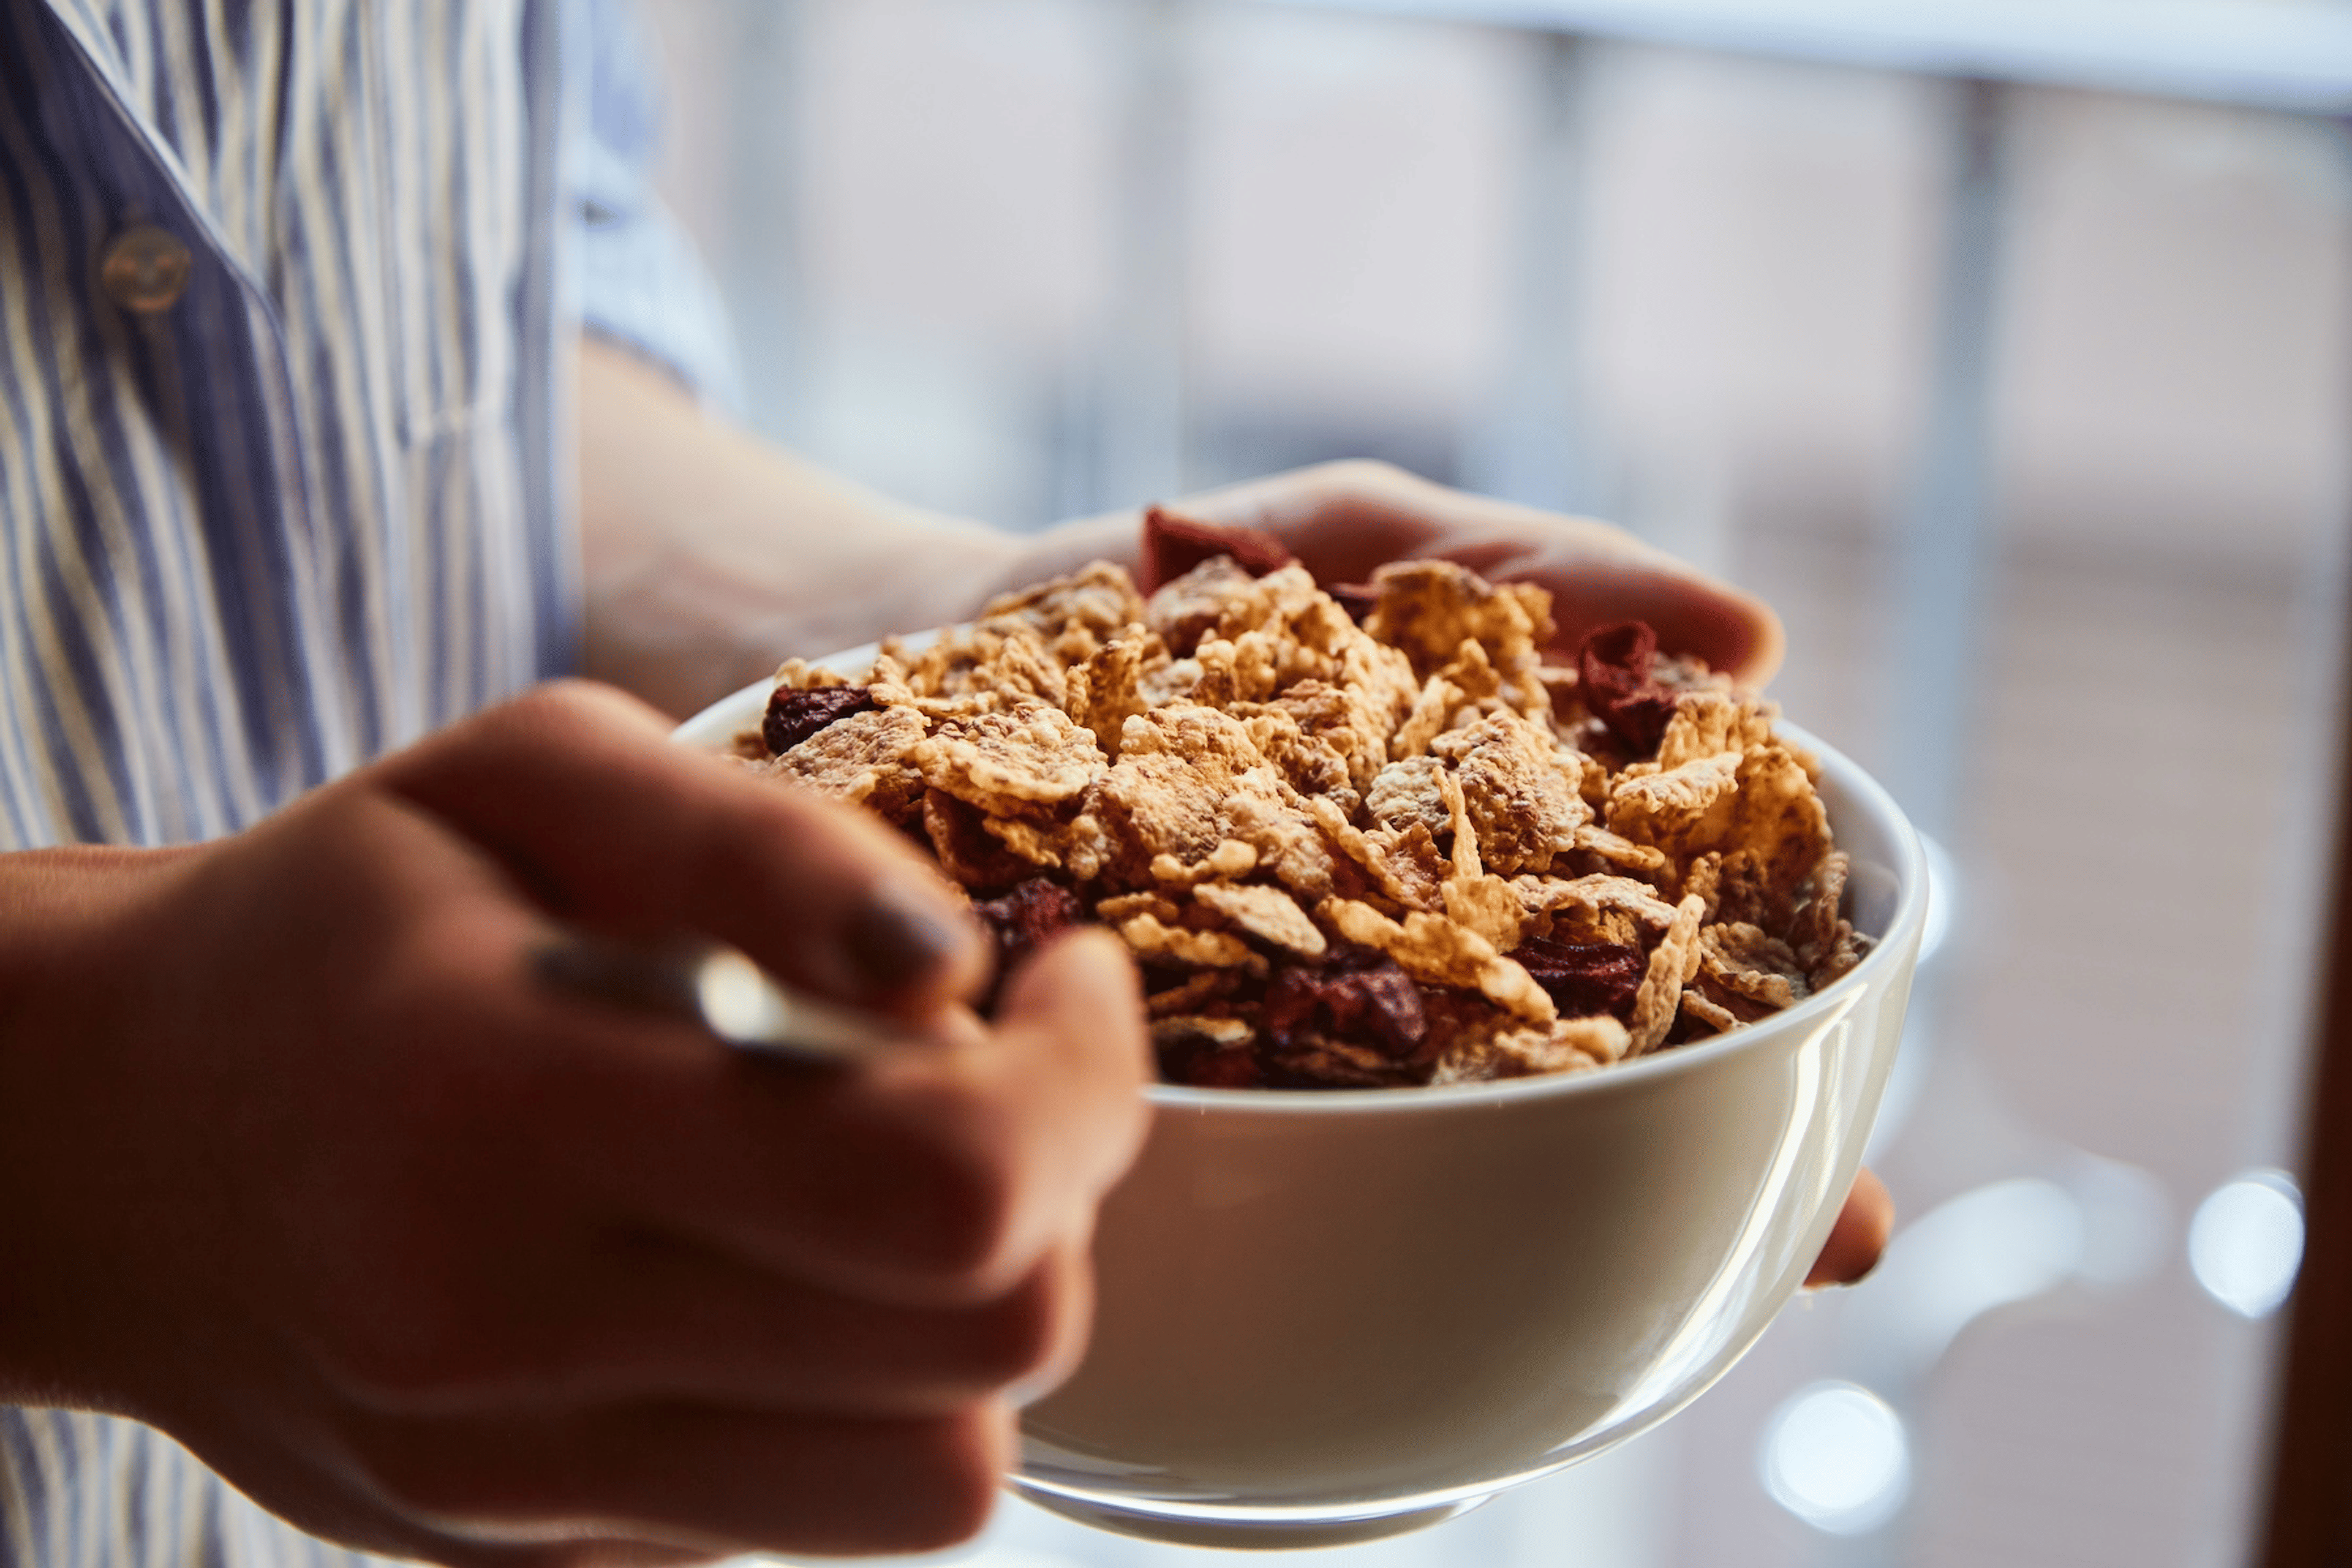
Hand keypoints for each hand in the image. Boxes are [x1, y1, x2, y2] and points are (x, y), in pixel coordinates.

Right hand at [0, 683, 1150, 1565]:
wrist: (108, 1145)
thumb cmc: (338, 922)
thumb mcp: (526, 775)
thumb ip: (758, 843)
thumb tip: (956, 965)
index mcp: (502, 1103)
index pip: (938, 1177)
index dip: (1083, 1075)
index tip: (1062, 977)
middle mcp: (513, 1335)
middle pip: (994, 1341)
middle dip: (1061, 1185)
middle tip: (988, 1072)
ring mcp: (529, 1482)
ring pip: (943, 1472)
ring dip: (977, 1311)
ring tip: (890, 1182)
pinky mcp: (549, 1554)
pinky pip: (825, 1512)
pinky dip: (866, 1391)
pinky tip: (774, 1269)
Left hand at [1018, 460, 1881, 1283]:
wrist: (897, 646)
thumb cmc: (1149, 585)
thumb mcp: (1350, 541)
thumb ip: (1525, 570)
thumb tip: (1754, 636)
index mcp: (1471, 868)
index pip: (1664, 976)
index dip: (1779, 1074)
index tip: (1852, 1189)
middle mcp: (1390, 984)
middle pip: (1581, 1096)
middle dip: (1700, 1170)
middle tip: (1818, 1249)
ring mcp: (1262, 1050)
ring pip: (1426, 1156)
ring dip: (1535, 1210)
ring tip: (1640, 1284)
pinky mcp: (1126, 1075)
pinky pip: (1225, 1150)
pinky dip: (1293, 1192)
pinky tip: (1348, 1240)